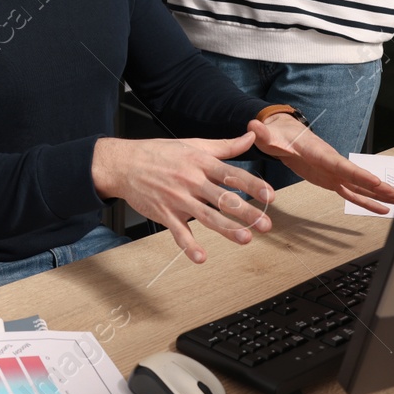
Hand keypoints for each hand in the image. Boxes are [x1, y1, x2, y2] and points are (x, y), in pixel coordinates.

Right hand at [92, 134, 272, 263]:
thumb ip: (225, 145)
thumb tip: (250, 136)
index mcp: (200, 162)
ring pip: (206, 216)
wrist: (124, 164)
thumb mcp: (194, 144)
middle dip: (246, 212)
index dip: (252, 184)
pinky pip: (179, 232)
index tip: (269, 195)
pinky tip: (201, 257)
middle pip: (223, 198)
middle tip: (265, 224)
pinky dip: (189, 246)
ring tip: (245, 239)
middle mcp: (191, 181)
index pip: (231, 174)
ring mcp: (177, 199)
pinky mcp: (165, 214)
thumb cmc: (159, 153)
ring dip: (227, 229)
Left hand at [248, 116, 393, 213]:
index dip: (358, 174)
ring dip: (379, 194)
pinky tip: (382, 210)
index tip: (375, 182)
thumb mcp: (269, 136)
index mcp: (319, 152)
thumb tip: (253, 124)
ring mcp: (333, 172)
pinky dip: (367, 201)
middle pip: (358, 176)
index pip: (340, 165)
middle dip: (379, 185)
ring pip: (360, 186)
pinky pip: (352, 192)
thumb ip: (264, 134)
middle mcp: (331, 162)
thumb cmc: (278, 136)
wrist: (284, 134)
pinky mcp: (332, 180)